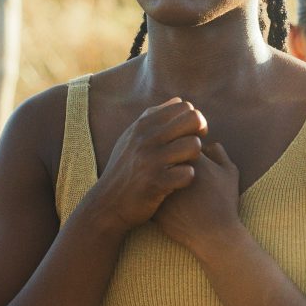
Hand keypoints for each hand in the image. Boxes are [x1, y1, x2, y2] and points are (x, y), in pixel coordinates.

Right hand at [93, 98, 207, 231]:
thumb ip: (154, 117)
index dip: (193, 119)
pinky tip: (179, 182)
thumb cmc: (124, 168)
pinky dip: (188, 178)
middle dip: (200, 132)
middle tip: (193, 147)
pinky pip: (188, 173)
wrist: (105, 204)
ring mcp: (150, 160)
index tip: (190, 134)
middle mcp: (146, 138)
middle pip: (193, 119)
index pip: (184, 106)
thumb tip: (178, 100)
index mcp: (143, 125)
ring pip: (194, 145)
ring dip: (196, 157)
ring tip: (185, 164)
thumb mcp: (132, 137)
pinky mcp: (155, 183)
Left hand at [153, 142, 242, 256]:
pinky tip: (159, 197)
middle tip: (174, 166)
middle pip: (162, 154)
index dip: (184, 147)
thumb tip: (209, 144)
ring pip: (151, 172)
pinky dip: (150, 191)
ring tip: (165, 181)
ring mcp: (159, 186)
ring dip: (156, 173)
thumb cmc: (224, 202)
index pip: (179, 140)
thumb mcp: (230, 173)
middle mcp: (171, 169)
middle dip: (166, 157)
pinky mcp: (151, 202)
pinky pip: (145, 191)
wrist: (213, 234)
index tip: (188, 156)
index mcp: (190, 157)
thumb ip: (220, 153)